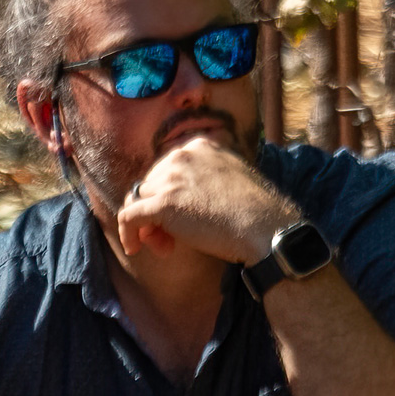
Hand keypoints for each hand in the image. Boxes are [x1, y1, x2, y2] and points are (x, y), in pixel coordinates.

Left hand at [112, 137, 298, 265]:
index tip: (179, 219)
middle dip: (155, 213)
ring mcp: (171, 178)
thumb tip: (177, 202)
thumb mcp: (230, 181)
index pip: (165, 170)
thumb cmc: (256, 214)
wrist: (267, 230)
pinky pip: (129, 217)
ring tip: (164, 247)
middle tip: (169, 240)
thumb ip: (203, 181)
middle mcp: (182, 155)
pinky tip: (135, 248)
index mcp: (199, 146)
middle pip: (149, 185)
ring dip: (147, 226)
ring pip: (137, 200)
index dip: (166, 195)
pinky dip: (127, 233)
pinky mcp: (164, 203)